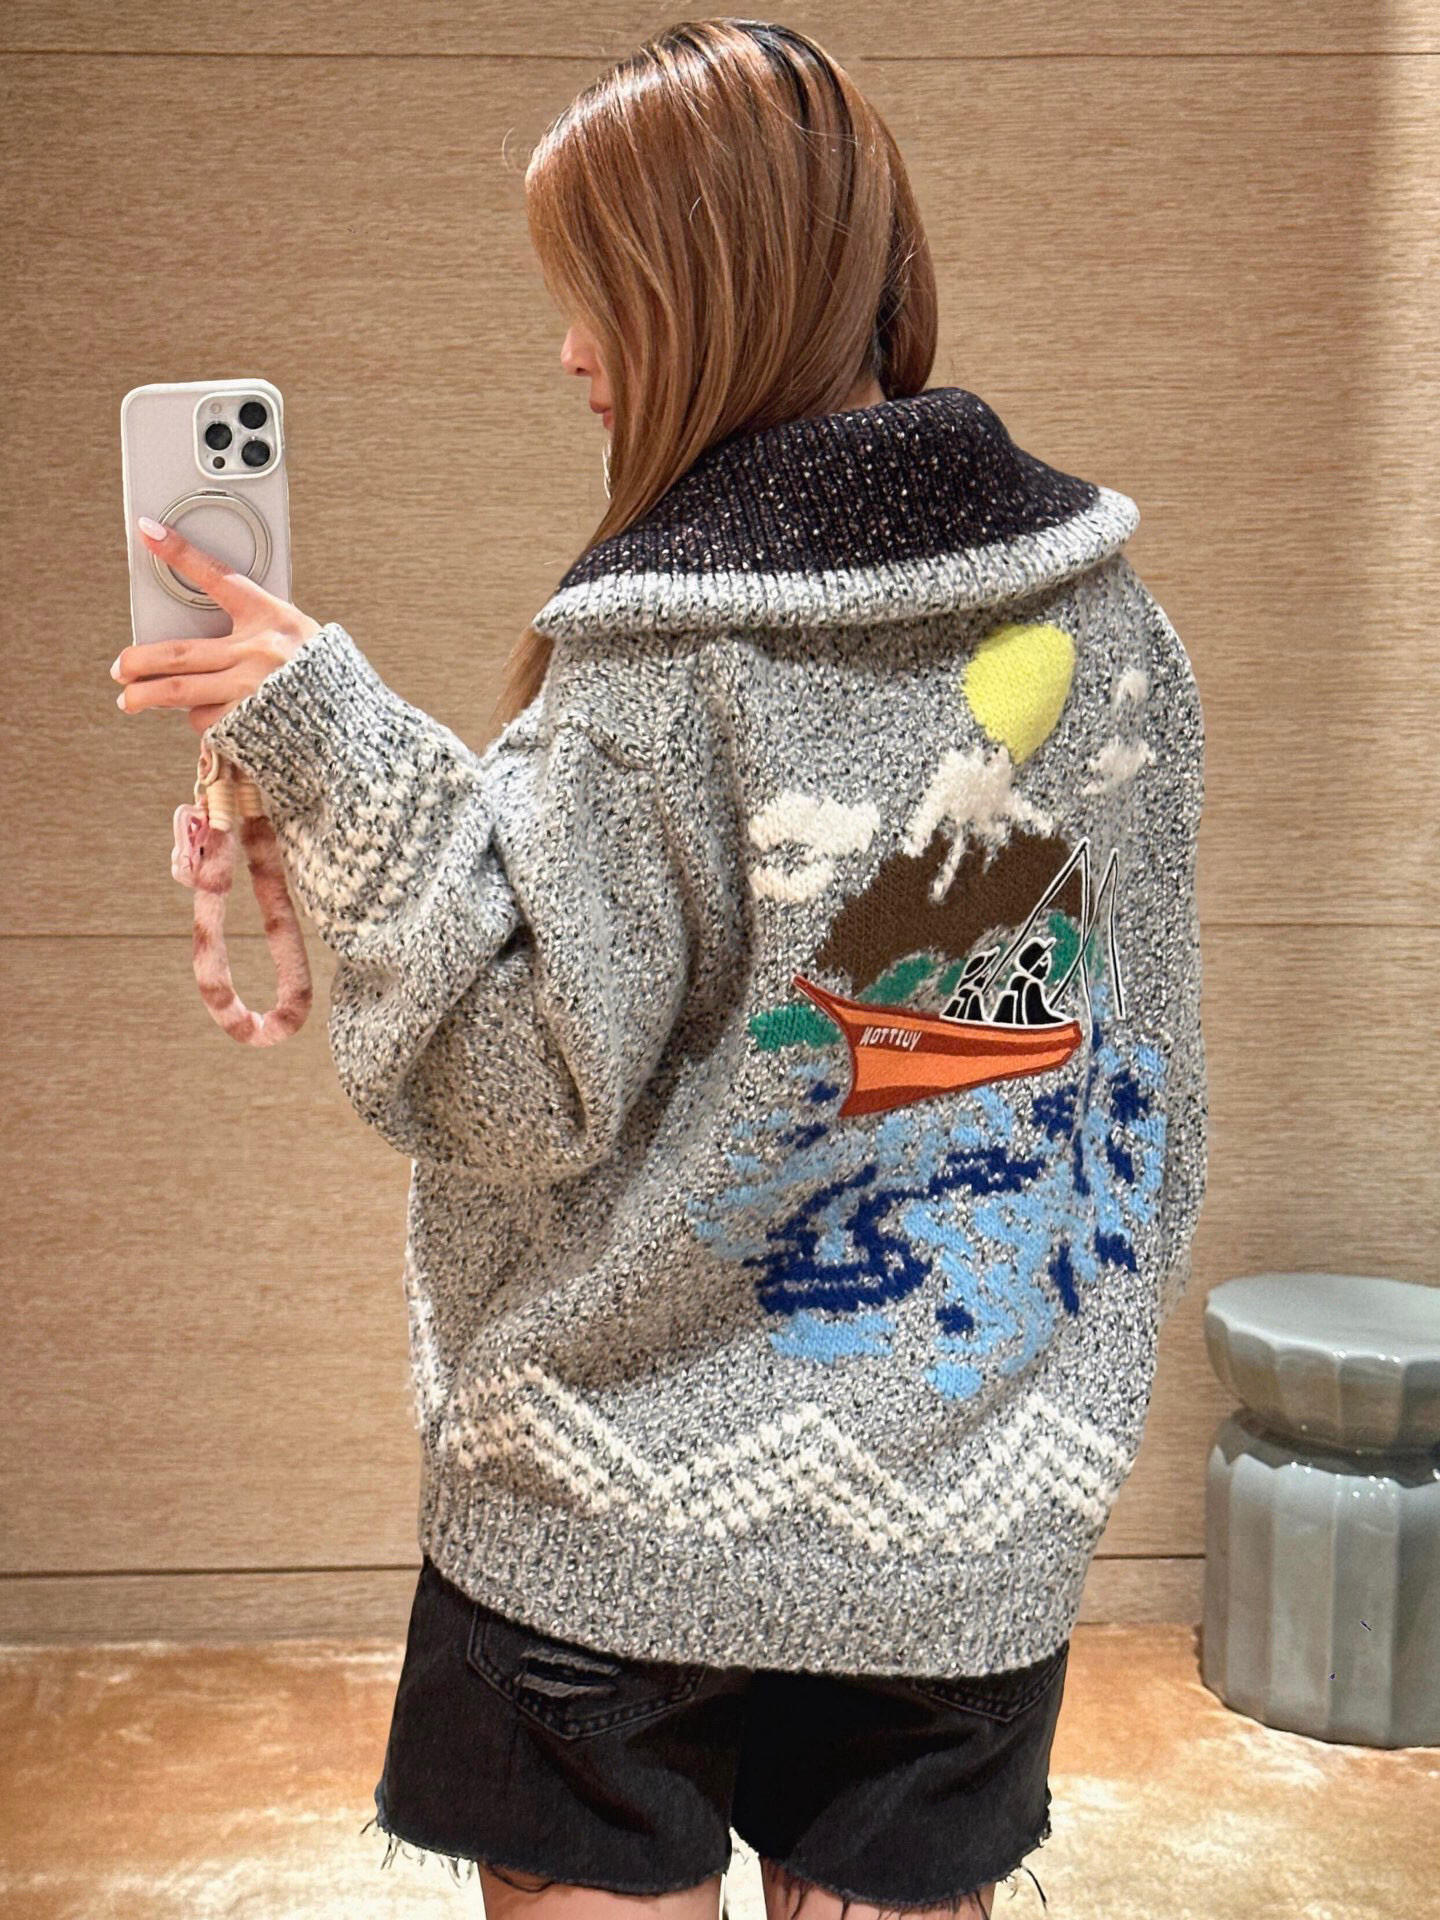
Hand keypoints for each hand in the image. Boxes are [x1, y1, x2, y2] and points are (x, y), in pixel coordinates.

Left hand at [113, 516, 323, 733]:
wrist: (352, 729)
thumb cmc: (326, 679)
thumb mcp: (300, 638)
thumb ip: (256, 632)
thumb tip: (206, 639)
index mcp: (273, 620)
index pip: (219, 578)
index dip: (182, 553)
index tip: (150, 532)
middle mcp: (258, 654)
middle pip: (179, 653)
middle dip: (140, 660)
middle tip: (120, 667)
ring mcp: (251, 692)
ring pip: (180, 692)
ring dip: (147, 696)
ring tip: (131, 699)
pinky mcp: (248, 726)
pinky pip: (205, 720)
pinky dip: (198, 717)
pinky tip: (202, 714)